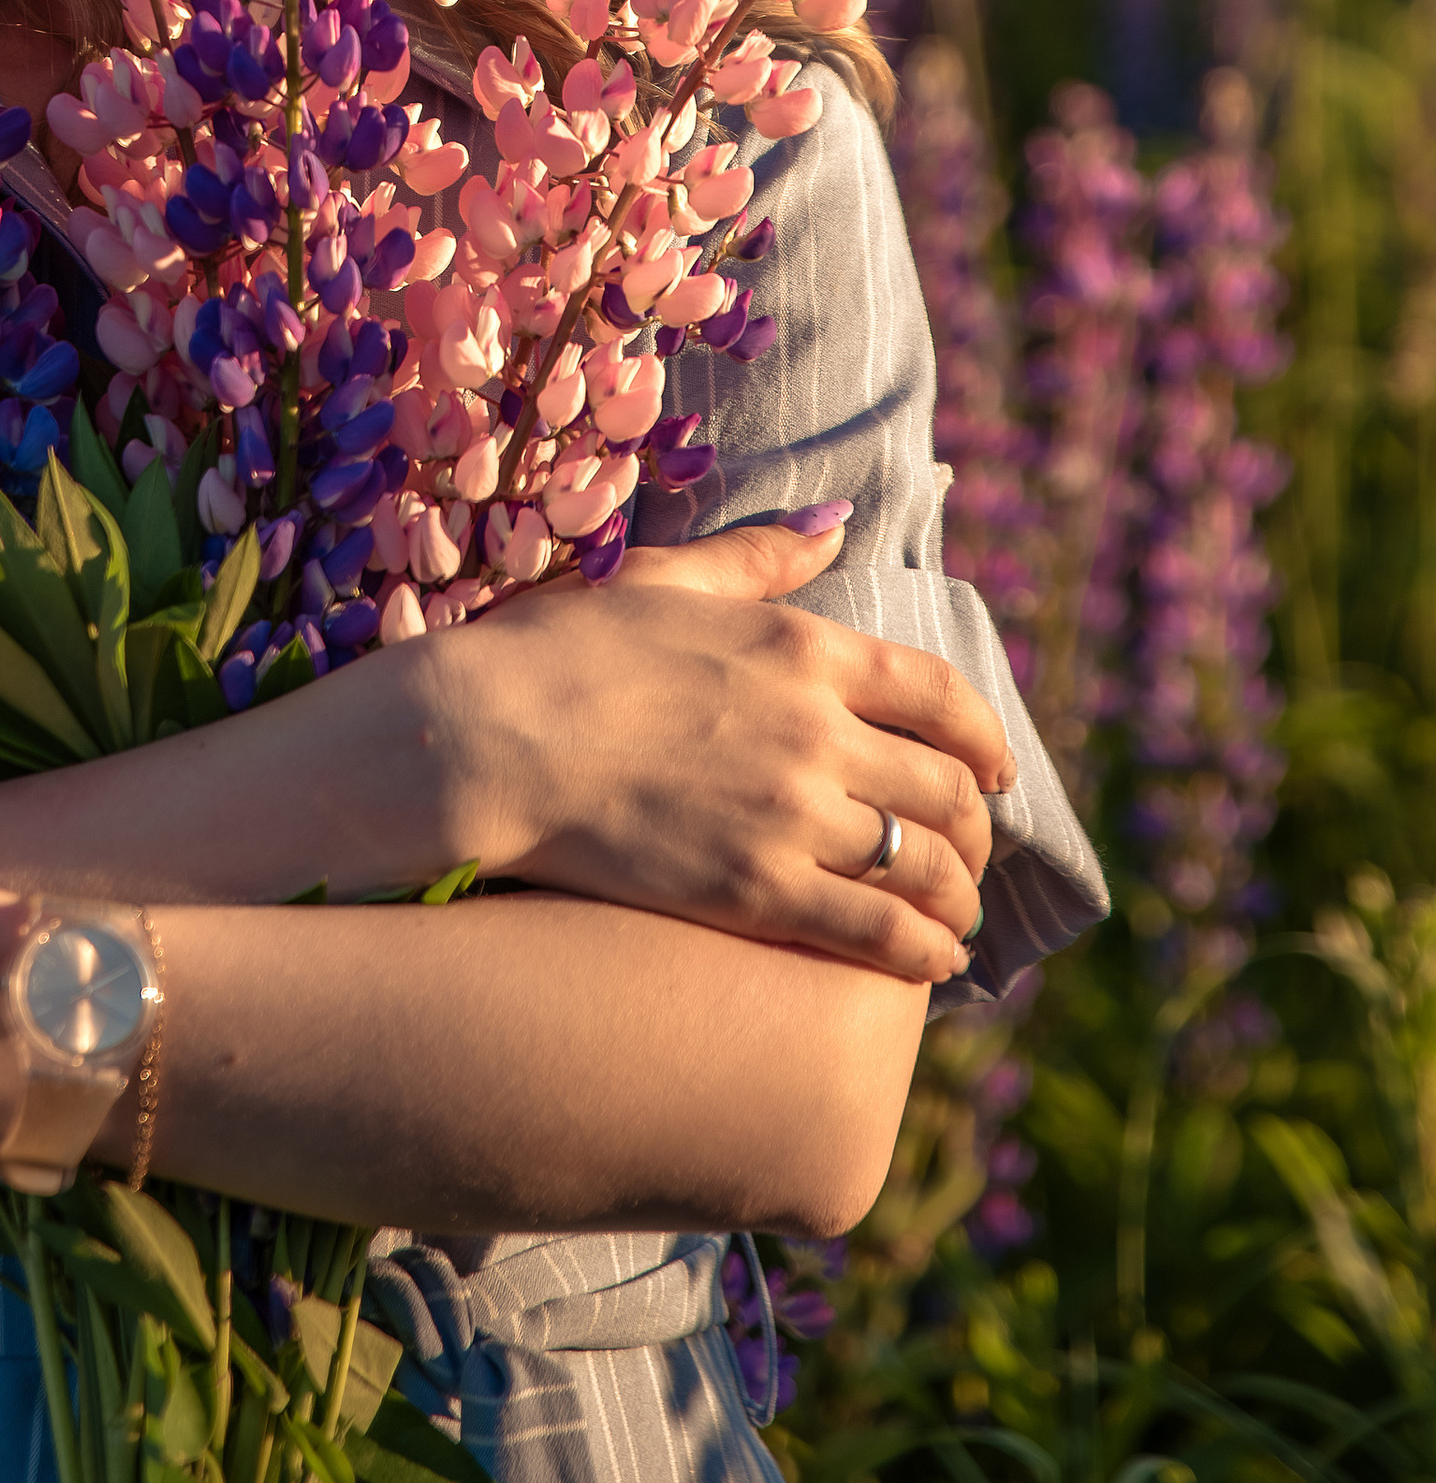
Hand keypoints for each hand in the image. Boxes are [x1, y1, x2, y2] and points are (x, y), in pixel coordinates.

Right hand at [451, 516, 1012, 986]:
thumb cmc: (560, 650)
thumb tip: (835, 523)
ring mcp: (793, 816)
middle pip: (949, 788)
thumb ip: (758, 556)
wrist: (487, 738)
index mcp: (803, 647)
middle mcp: (818, 731)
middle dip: (975, 825)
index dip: (986, 739)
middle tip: (968, 847)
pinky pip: (882, 934)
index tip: (993, 766)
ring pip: (929, 866)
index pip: (942, 697)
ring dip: (957, 895)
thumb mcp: (665, 579)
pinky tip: (926, 959)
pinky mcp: (758, 893)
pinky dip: (923, 950)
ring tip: (950, 913)